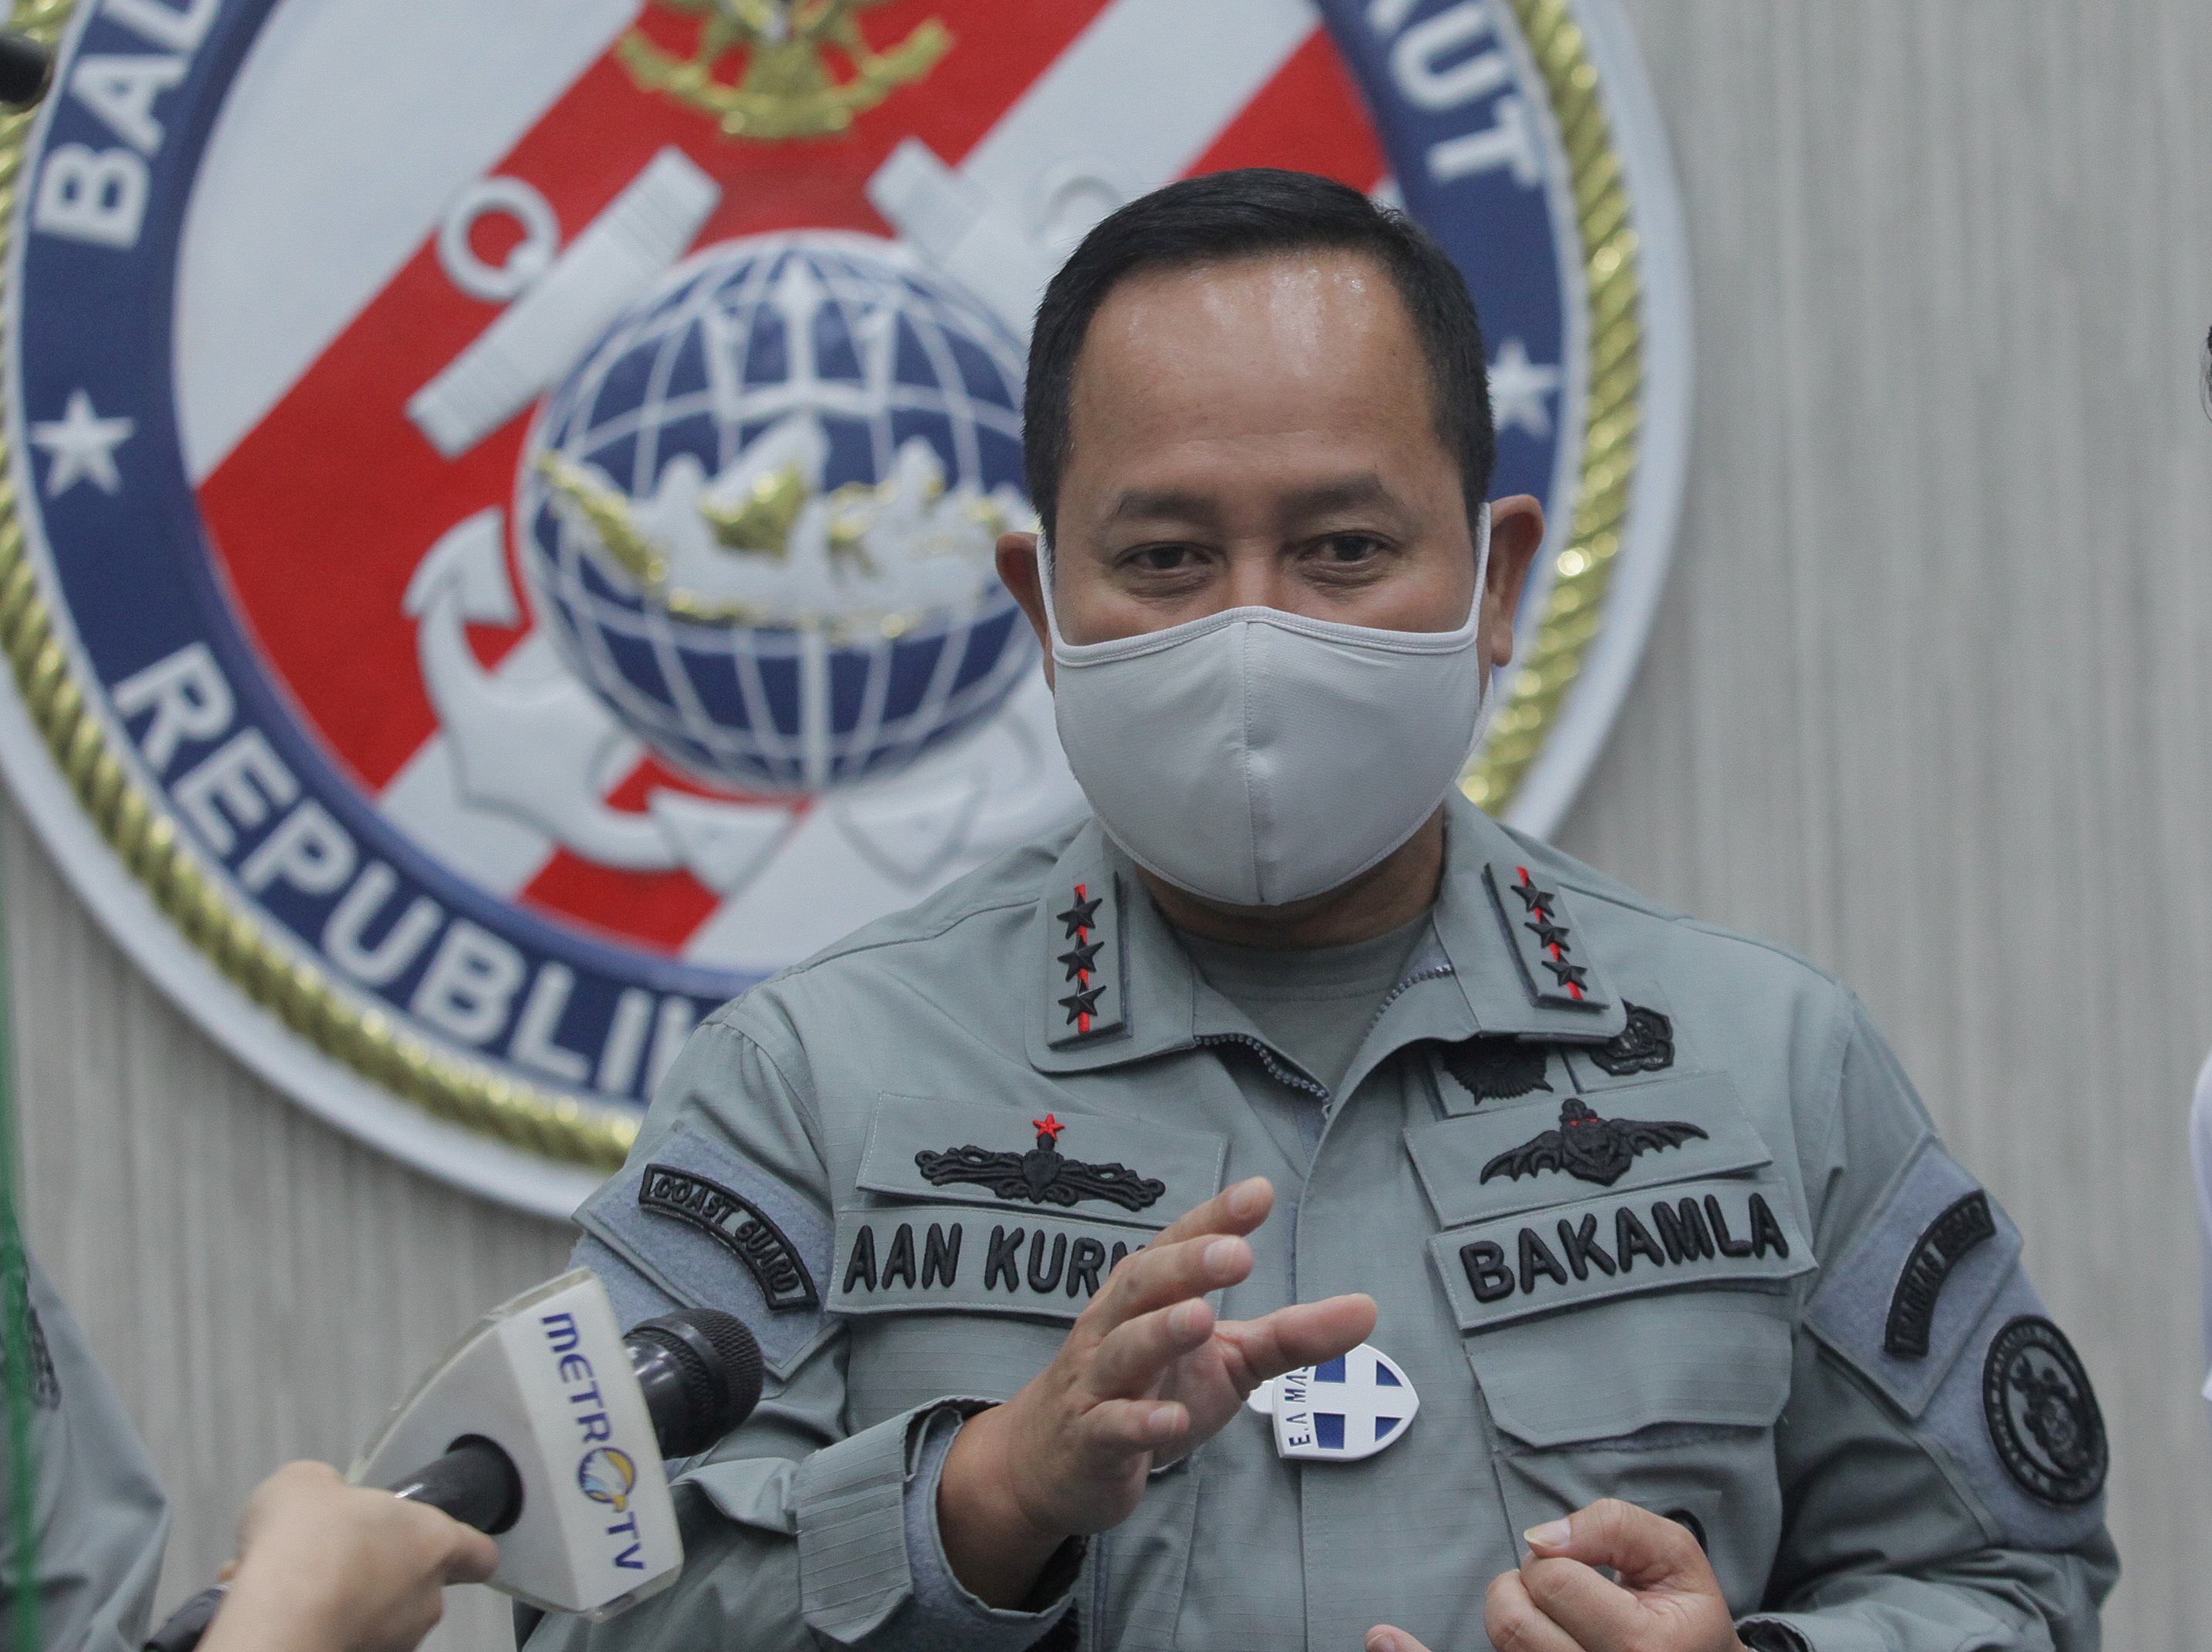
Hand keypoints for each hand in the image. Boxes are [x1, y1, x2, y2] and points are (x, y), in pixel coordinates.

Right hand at [199, 1461, 499, 1651]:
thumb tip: (323, 1502)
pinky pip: (352, 1644)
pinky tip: (288, 1618)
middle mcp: (426, 1598)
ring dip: (353, 1608)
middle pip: (421, 1588)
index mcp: (433, 1541)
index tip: (440, 1544)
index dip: (463, 1549)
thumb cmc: (303, 1544)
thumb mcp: (307, 1482)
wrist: (273, 1618)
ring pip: (384, 1622)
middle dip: (384, 1577)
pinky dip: (328, 1633)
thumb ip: (331, 1491)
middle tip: (340, 1561)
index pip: (479, 1553)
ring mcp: (397, 1642)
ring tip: (302, 1593)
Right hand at [939, 1177, 1375, 1605]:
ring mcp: (1096, 1384)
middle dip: (1188, 1265)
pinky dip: (1139, 1423)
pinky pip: (1110, 1427)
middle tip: (1238, 1253)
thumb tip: (1368, 1307)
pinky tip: (1173, 1422)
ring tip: (1203, 1317)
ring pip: (1122, 1350)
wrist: (1053, 1464)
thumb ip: (1291, 1335)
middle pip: (1143, 1284)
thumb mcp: (1227, 1362)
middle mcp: (1114, 1327)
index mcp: (1147, 1296)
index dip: (1215, 1218)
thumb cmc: (1147, 1392)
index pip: (1179, 1245)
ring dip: (1160, 1332)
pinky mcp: (1089, 1442)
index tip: (1260, 1193)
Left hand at [1368, 1499, 1745, 1651]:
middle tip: (1566, 1591)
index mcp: (1639, 1647)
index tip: (1591, 1568)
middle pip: (1513, 1618)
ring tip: (1554, 1616)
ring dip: (1513, 1616)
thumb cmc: (1684, 1617)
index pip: (1553, 1578)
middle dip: (1528, 1586)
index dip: (1564, 1558)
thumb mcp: (1674, 1556)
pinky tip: (1383, 1639)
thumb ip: (1614, 1527)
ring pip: (1500, 1644)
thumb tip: (1542, 1536)